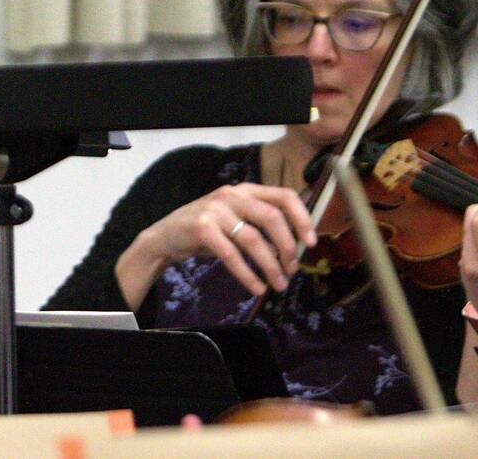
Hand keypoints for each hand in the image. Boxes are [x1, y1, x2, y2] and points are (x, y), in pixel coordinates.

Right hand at [114, 182, 316, 309]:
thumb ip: (261, 227)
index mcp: (246, 190)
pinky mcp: (201, 227)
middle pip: (272, 217)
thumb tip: (293, 250)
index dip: (302, 218)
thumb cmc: (208, 230)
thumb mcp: (236, 221)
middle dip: (287, 247)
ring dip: (270, 266)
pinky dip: (248, 274)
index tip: (311, 243)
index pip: (283, 196)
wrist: (166, 236)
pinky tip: (256, 287)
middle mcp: (232, 194)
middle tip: (292, 270)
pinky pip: (231, 255)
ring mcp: (215, 209)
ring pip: (253, 239)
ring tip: (278, 285)